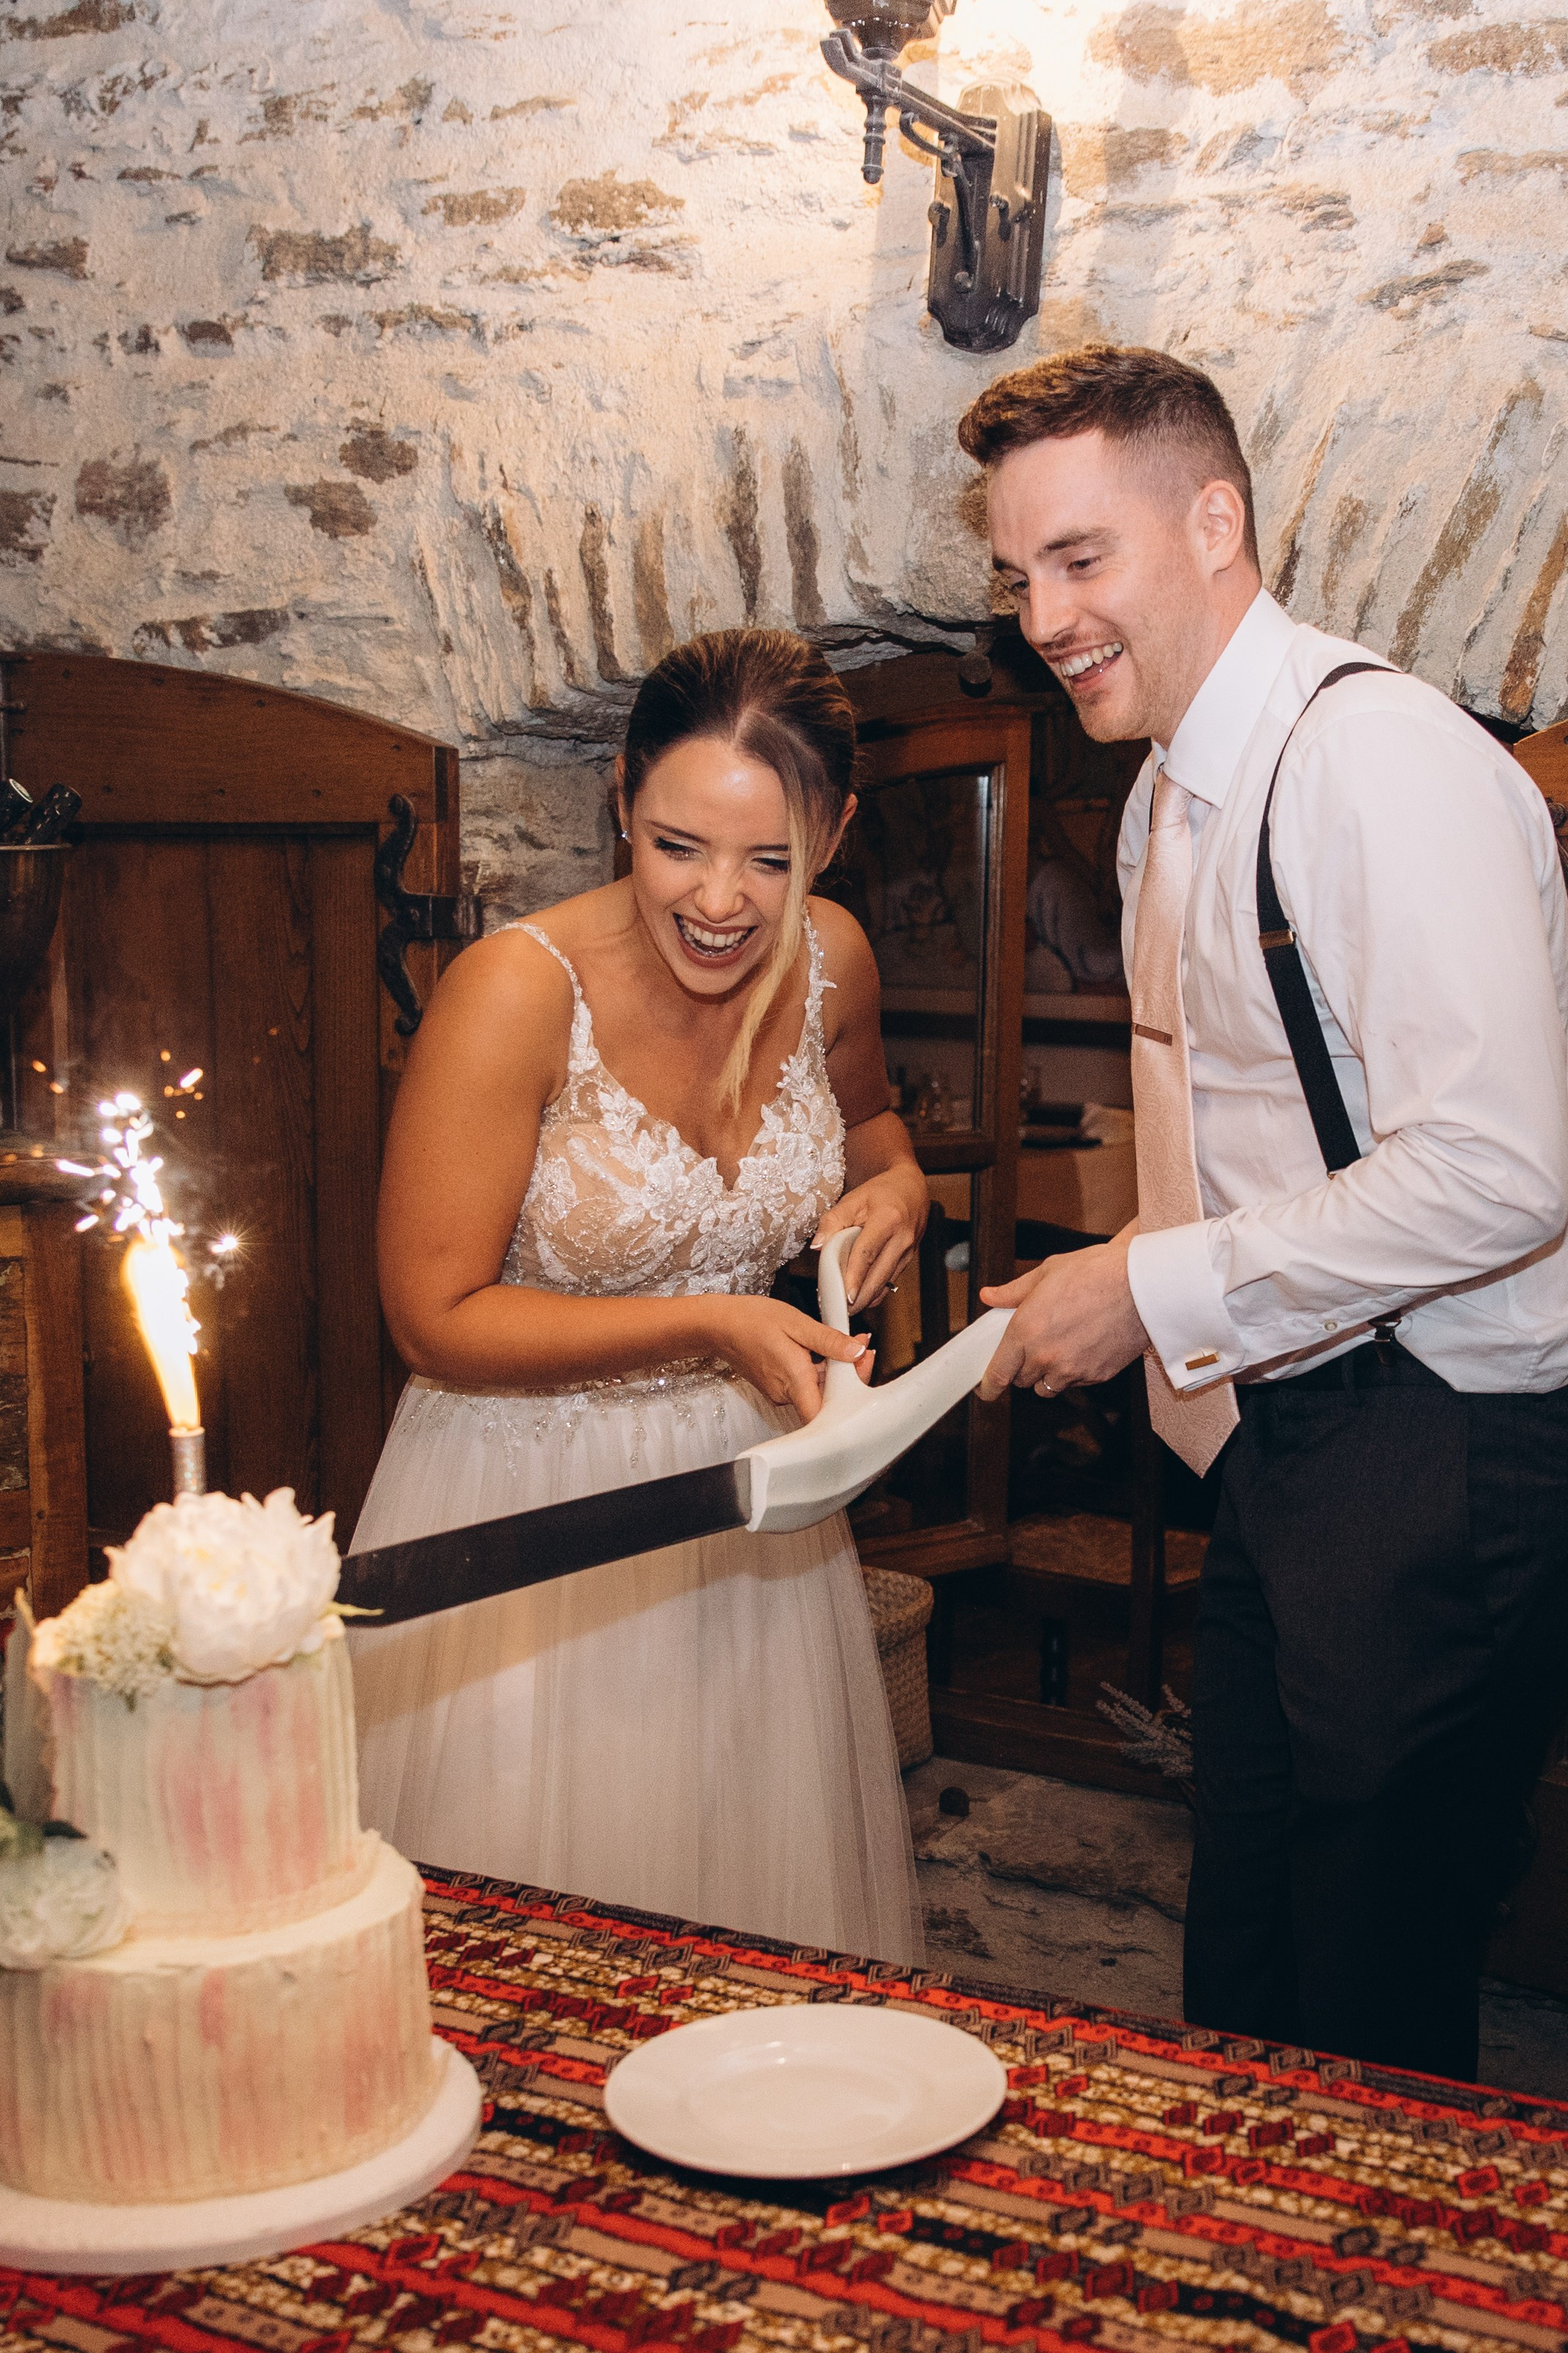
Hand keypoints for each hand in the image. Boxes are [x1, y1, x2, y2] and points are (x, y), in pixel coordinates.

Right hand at [702, 1295, 873, 1423]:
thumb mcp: (796, 1323)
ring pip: (817, 1392)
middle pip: (827, 1400)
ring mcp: (780, 1393)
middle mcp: (786, 1394)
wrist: (719, 1325)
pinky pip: (805, 1386)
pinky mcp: (777, 1388)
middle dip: (849, 1375)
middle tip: (863, 1348)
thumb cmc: (751, 1321)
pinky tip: (825, 1352)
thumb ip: (828, 1340)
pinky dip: (819, 1371)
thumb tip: (857, 1350)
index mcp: (794, 1380)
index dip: (851, 1397)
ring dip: (836, 1372)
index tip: (863, 1366)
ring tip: (849, 1344)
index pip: (827, 1413)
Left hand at [814, 1164, 927, 1310]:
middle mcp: (902, 1238)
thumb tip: (817, 1246)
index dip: (855, 1276)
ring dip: (867, 1298)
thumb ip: (832, 1221)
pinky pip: (891, 1280)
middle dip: (861, 1297)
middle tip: (841, 1311)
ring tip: (847, 1309)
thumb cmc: (881, 1192)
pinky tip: (862, 1299)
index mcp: (888, 1219)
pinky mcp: (908, 1259)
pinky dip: (876, 1292)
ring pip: (886, 1282)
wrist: (911, 1188)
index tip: (845, 1295)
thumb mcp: (853, 1199)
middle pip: (879, 1274)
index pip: (867, 1253)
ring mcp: (908, 1251)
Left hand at [977, 1227, 1148, 1400]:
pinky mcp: (1097, 1376)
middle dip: (1022, 1367)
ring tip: (1060, 1348)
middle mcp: (1046, 1356)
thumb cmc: (1096, 1273)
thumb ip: (1013, 1292)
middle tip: (1033, 1345)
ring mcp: (1073, 1370)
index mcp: (1026, 1330)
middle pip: (1022, 1381)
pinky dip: (1073, 1373)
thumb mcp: (1047, 1272)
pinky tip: (1083, 1348)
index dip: (989, 1385)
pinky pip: (1075, 1384)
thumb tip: (989, 1296)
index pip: (998, 1372)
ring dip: (1046, 1375)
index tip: (985, 1390)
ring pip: (1048, 1387)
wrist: (1143, 1285)